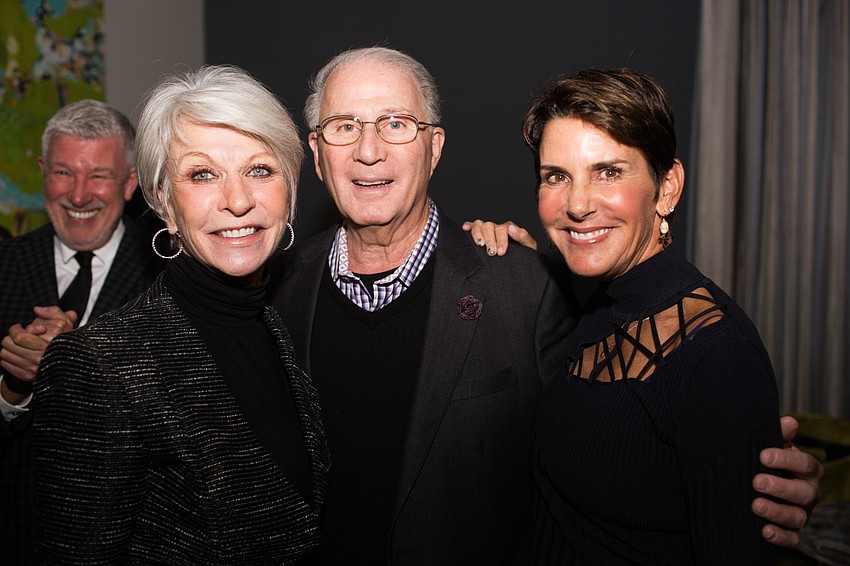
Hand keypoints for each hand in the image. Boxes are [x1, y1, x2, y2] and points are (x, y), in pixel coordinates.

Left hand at [0, 306, 75, 400]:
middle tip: (16, 335)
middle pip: (9, 344)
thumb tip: (38, 310)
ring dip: (8, 348)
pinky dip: (7, 358)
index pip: (19, 336)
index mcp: (48, 344)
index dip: (15, 329)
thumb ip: (53, 312)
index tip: (18, 327)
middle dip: (10, 337)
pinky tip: (16, 354)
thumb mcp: (63, 322)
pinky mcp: (27, 376)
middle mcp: (40, 357)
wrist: (68, 366)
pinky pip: (5, 364)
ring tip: (16, 345)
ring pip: (5, 354)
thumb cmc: (63, 342)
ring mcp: (33, 368)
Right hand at [462, 219, 536, 255]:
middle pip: (489, 226)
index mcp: (509, 228)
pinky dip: (468, 226)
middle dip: (489, 240)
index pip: (502, 229)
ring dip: (477, 234)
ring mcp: (488, 231)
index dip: (500, 240)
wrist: (520, 263)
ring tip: (480, 245)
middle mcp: (497, 228)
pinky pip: (472, 226)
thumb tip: (512, 229)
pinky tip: (466, 229)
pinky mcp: (480, 235)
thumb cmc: (524, 254)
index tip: (500, 252)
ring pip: (479, 225)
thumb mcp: (528, 246)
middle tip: (492, 253)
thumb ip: (523, 236)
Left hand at [753, 416, 822, 546]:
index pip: (805, 464)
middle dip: (781, 488)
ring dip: (778, 512)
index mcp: (807, 470)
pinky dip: (780, 536)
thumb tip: (789, 422)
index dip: (787, 460)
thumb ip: (779, 435)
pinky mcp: (791, 531)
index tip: (763, 456)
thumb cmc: (768, 463)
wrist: (759, 486)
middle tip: (757, 482)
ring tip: (756, 506)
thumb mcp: (771, 447)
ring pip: (798, 517)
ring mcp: (801, 513)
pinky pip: (792, 538)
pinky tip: (765, 531)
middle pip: (804, 493)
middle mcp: (808, 492)